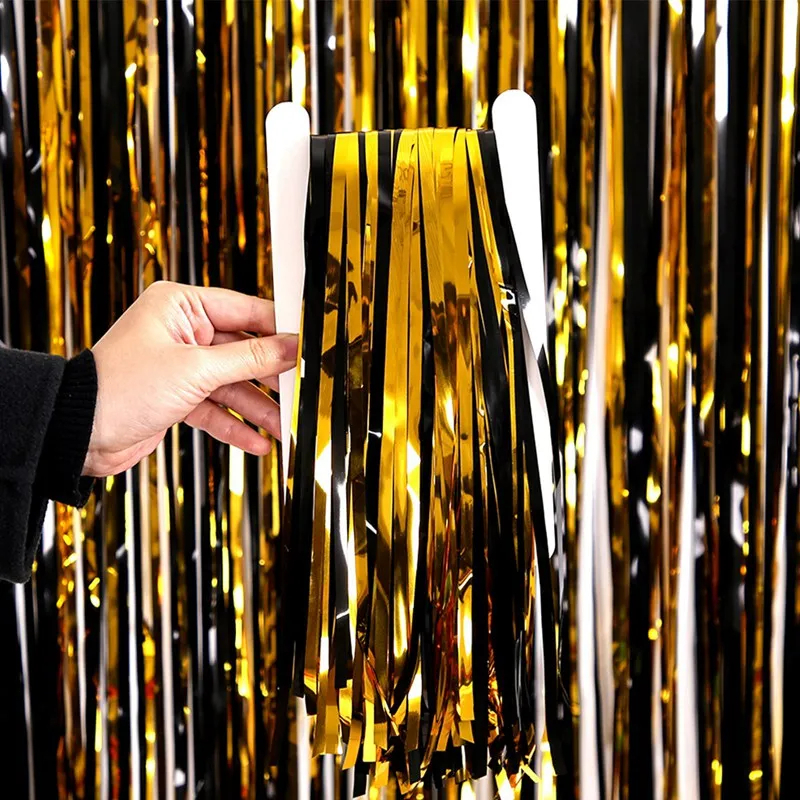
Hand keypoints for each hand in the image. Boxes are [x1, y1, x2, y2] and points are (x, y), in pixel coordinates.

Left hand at [86, 281, 296, 476]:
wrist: (78, 434)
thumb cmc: (120, 387)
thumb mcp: (195, 370)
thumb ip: (250, 359)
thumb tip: (292, 348)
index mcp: (180, 305)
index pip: (245, 311)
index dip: (280, 330)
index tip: (310, 345)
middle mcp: (182, 331)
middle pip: (244, 351)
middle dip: (272, 377)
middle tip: (303, 391)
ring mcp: (180, 365)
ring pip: (233, 384)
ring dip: (259, 408)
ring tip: (287, 428)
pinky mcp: (177, 397)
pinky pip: (216, 407)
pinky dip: (236, 425)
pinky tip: (259, 442)